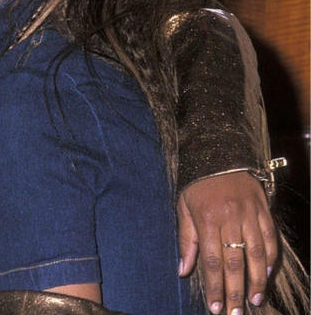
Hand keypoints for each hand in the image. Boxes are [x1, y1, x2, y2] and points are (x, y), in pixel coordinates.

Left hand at [177, 171, 276, 314]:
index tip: (215, 306)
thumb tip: (183, 270)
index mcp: (206, 219)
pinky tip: (266, 275)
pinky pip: (270, 239)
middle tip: (234, 312)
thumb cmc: (197, 185)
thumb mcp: (183, 208)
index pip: (211, 260)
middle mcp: (230, 218)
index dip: (214, 285)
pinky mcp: (264, 210)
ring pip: (257, 254)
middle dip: (234, 290)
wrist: (219, 154)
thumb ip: (185, 240)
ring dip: (256, 280)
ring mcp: (250, 214)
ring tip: (253, 300)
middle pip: (235, 262)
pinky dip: (270, 258)